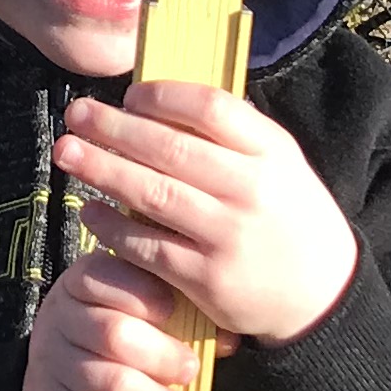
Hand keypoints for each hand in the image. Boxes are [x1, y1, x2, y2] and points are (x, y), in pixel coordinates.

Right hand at [23, 250, 214, 390]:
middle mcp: (60, 317)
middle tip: (191, 370)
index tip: (173, 310)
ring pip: (108, 383)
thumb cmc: (119, 346)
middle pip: (113, 333)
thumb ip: (183, 318)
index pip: (104, 276)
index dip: (142, 293)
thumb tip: (228, 339)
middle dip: (161, 355)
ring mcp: (51, 363)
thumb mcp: (143, 320)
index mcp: (83, 283)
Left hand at [50, 82, 358, 350]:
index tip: (130, 95)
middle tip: (75, 113)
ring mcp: (229, 237)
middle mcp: (252, 191)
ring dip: (102, 171)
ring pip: (153, 195)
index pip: (211, 108)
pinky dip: (113, 228)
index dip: (163, 97)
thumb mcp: (280, 164)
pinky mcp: (208, 280)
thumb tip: (158, 98)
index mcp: (273, 152)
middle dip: (113, 128)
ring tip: (68, 152)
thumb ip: (233, 134)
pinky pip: (148, 247)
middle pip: (171, 149)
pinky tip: (90, 211)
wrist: (322, 295)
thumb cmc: (286, 216)